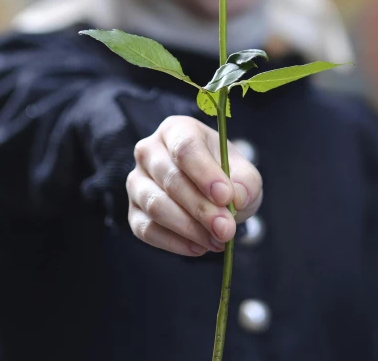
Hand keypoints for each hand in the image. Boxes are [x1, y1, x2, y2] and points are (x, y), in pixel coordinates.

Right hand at [126, 115, 262, 256]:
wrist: (213, 194)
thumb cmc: (226, 176)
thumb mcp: (244, 174)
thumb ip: (244, 183)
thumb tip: (234, 199)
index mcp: (177, 129)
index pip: (185, 148)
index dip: (204, 173)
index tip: (226, 197)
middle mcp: (149, 151)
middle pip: (171, 179)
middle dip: (201, 208)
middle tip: (226, 228)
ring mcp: (137, 181)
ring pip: (156, 205)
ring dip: (189, 228)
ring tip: (217, 239)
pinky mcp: (133, 211)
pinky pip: (147, 230)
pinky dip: (175, 243)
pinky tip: (199, 247)